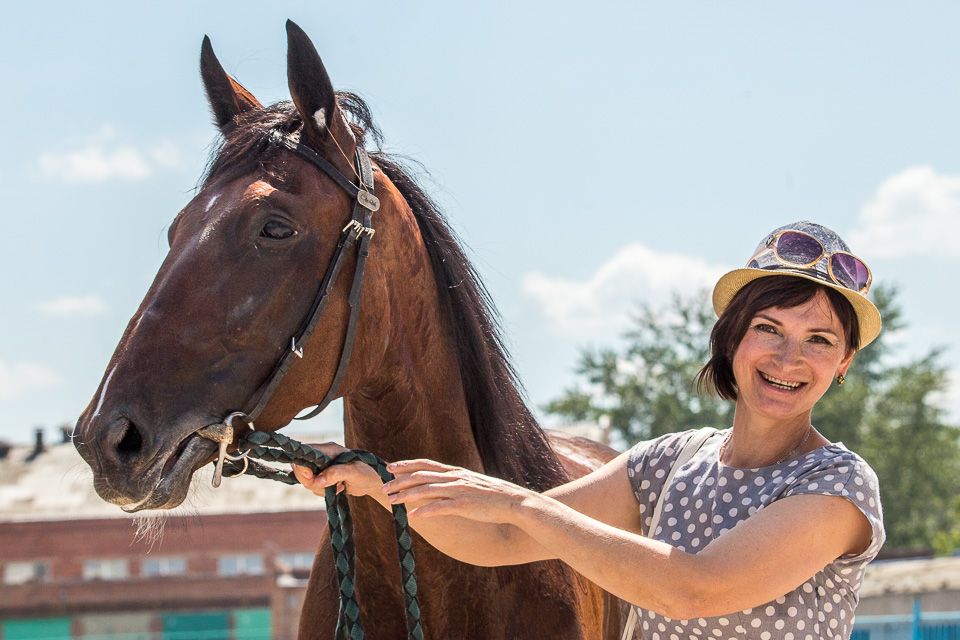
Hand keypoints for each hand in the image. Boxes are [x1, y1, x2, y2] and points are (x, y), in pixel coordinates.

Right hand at [292, 443, 384, 499]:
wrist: (373, 481)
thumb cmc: (366, 472)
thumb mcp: (353, 471)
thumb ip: (335, 473)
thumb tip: (318, 480)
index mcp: (328, 449)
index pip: (305, 453)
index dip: (303, 466)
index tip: (311, 476)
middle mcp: (323, 457)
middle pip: (302, 469)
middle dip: (312, 481)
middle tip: (327, 486)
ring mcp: (322, 468)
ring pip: (307, 481)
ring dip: (321, 488)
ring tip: (339, 487)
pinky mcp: (323, 478)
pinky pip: (314, 487)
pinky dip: (323, 492)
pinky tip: (339, 489)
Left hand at [383, 459, 536, 522]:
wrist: (514, 502)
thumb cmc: (493, 496)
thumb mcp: (472, 483)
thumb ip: (456, 482)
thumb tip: (441, 484)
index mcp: (455, 472)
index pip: (425, 464)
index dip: (406, 465)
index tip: (390, 467)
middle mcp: (455, 478)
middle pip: (421, 476)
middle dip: (399, 481)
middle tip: (383, 487)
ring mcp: (459, 490)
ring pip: (426, 490)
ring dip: (406, 495)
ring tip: (390, 501)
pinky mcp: (464, 505)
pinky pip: (439, 507)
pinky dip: (424, 511)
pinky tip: (411, 517)